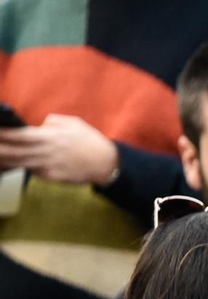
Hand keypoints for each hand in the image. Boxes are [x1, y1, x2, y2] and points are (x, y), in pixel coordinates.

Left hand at [0, 114, 118, 185]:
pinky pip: (32, 171)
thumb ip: (53, 121)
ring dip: (5, 159)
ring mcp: (49, 166)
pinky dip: (20, 168)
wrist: (106, 164)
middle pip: (16, 150)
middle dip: (0, 148)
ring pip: (21, 163)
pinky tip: (10, 164)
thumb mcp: (74, 123)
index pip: (21, 135)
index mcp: (51, 136)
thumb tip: (38, 126)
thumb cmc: (90, 141)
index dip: (5, 134)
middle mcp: (48, 152)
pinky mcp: (53, 177)